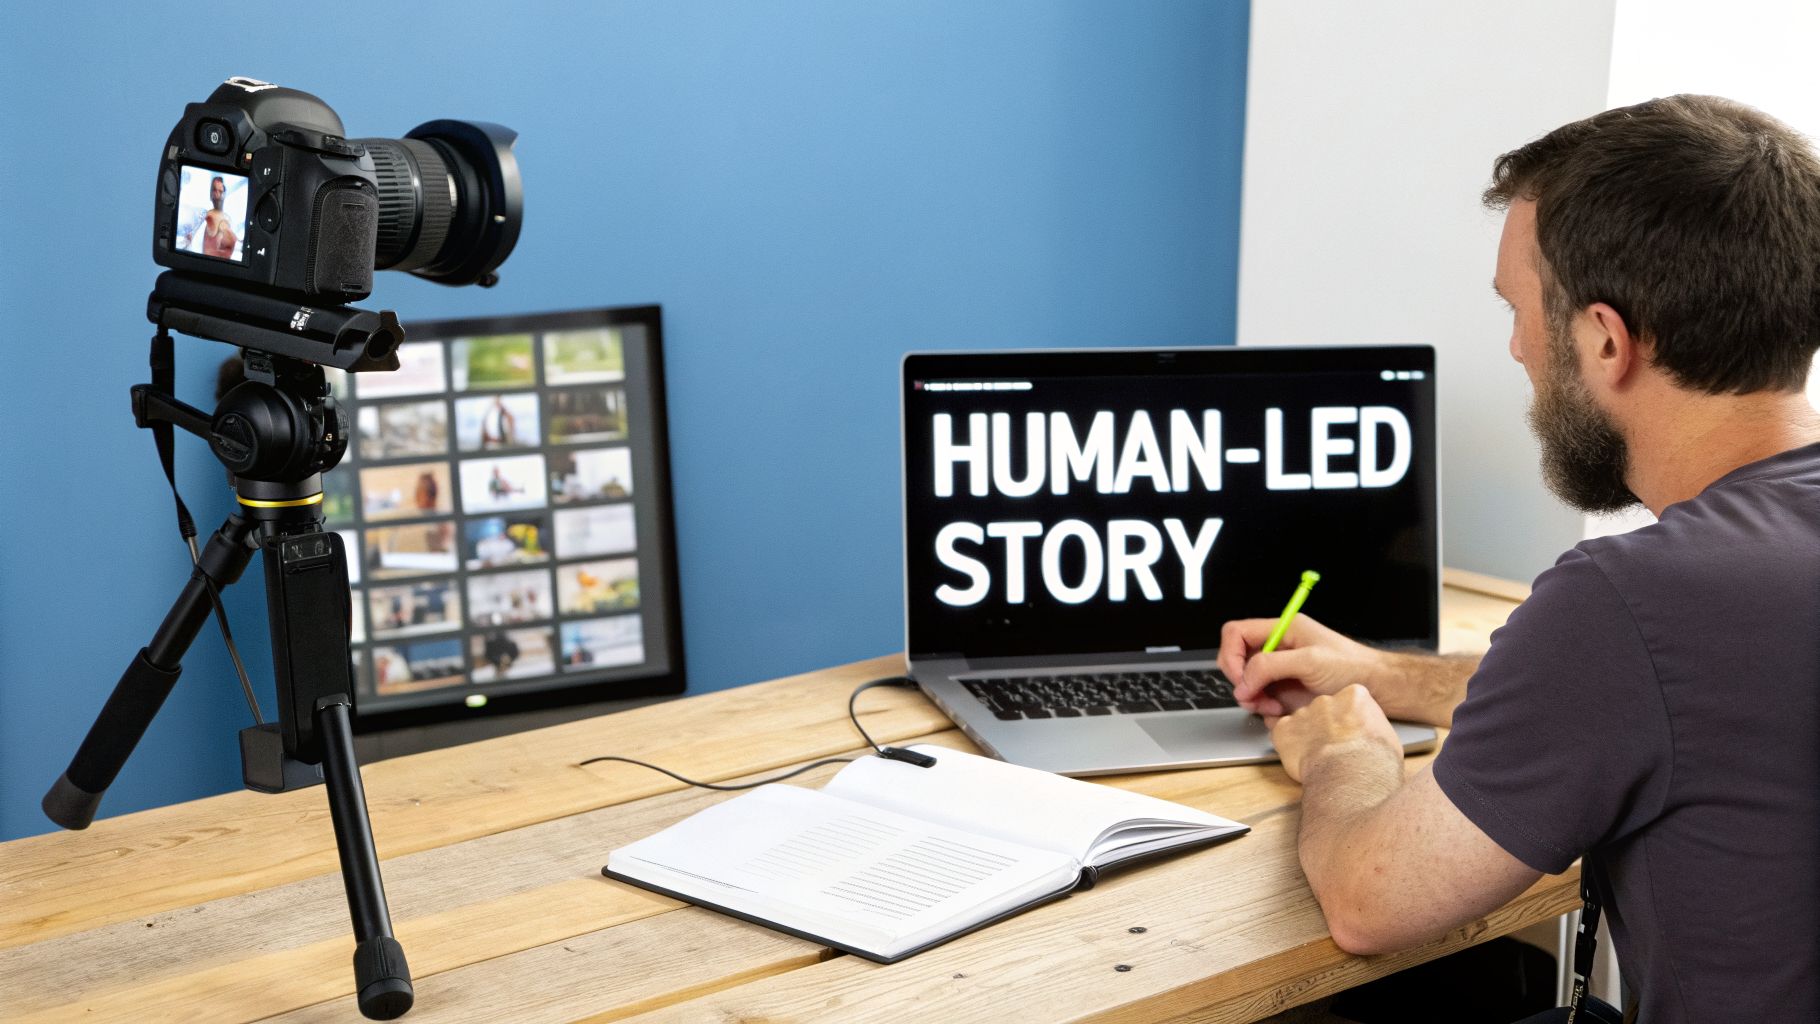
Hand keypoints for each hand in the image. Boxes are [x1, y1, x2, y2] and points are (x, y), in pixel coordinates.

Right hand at [1218, 614, 1386, 717]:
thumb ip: (1272, 665)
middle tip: (1253, 697)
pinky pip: (1259, 700)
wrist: (1375, 689)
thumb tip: (1243, 682)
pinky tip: (1279, 712)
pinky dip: (1262, 709)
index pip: (1237, 634)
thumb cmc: (1352, 667)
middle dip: (1241, 681)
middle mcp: (1277, 648)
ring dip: (1252, 698)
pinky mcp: (1283, 691)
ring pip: (1246, 683)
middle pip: (1236, 660)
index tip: (1240, 677)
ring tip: (1270, 707)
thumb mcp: (1310, 660)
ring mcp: (1279, 671)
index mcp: (1282, 629)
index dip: (1231, 655)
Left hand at [1266, 685, 1402, 782]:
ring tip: (1320, 759)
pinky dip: (1288, 746)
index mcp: (1355, 695)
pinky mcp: (1284, 729)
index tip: (1352, 734)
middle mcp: (1326, 699)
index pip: (1348, 700)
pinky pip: (1282, 733)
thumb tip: (1365, 733)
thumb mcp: (1386, 736)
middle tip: (1334, 748)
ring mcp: (1303, 713)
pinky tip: (1303, 760)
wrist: (1352, 779)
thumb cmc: (1375, 763)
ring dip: (1307, 736)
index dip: (1349, 720)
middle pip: (1323, 709)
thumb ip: (1369, 725)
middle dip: (1326, 726)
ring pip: (1302, 721)